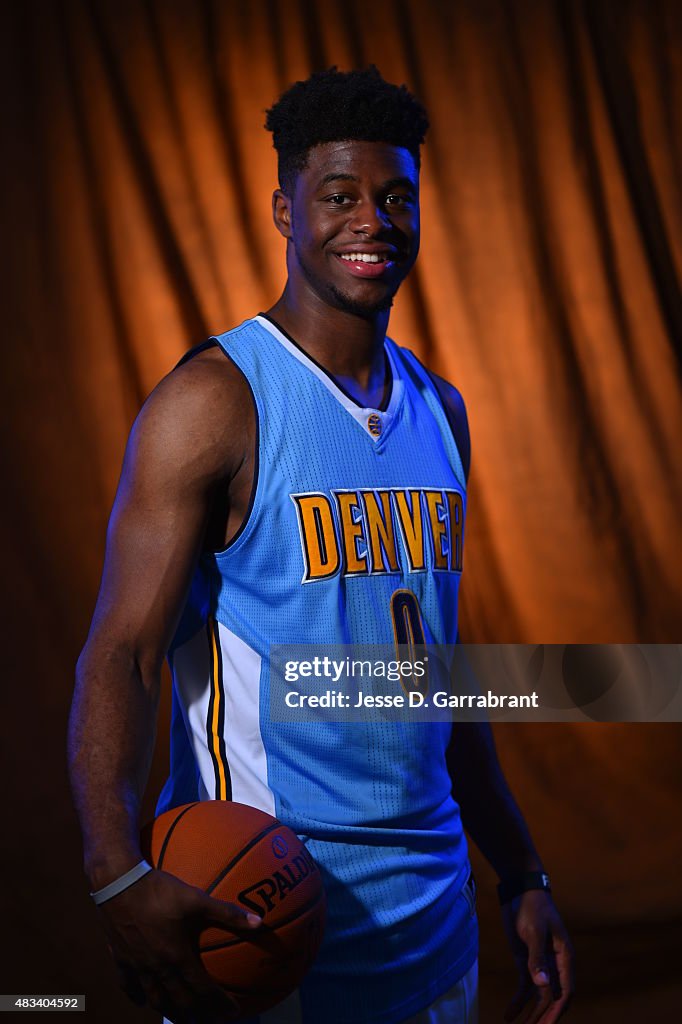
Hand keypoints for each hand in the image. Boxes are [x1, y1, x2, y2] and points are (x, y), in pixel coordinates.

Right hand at [97, 868, 261, 1022]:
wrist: (118, 884)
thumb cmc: (159, 890)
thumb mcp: (197, 898)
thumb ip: (227, 912)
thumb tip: (259, 922)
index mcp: (177, 957)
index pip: (203, 990)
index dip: (220, 1004)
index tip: (233, 1013)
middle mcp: (157, 968)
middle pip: (180, 1003)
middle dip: (198, 1016)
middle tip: (212, 1022)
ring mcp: (137, 966)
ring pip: (154, 999)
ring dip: (170, 1012)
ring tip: (182, 1019)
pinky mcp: (120, 958)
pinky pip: (128, 986)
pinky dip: (137, 996)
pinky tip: (142, 1000)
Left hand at [501, 889, 573, 1023]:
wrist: (519, 889)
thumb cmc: (531, 906)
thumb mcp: (533, 931)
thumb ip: (537, 959)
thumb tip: (543, 986)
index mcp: (564, 957)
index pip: (565, 991)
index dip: (557, 1010)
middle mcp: (555, 964)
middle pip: (553, 997)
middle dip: (544, 1016)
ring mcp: (541, 963)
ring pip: (539, 995)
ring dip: (532, 1013)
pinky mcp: (526, 960)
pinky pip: (525, 986)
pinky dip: (519, 1001)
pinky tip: (510, 1014)